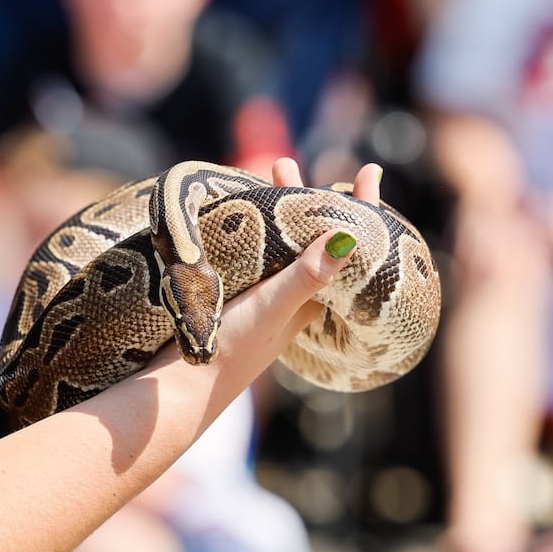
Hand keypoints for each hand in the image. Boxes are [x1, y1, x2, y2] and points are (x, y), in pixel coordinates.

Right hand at [174, 158, 367, 381]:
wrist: (184, 388)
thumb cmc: (233, 349)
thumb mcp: (274, 306)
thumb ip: (309, 275)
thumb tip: (352, 237)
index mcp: (315, 297)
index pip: (348, 246)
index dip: (363, 210)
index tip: (368, 170)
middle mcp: (296, 297)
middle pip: (313, 237)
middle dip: (305, 198)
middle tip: (284, 163)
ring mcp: (267, 299)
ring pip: (285, 244)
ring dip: (280, 209)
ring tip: (266, 173)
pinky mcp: (240, 302)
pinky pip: (261, 256)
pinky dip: (260, 230)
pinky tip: (247, 217)